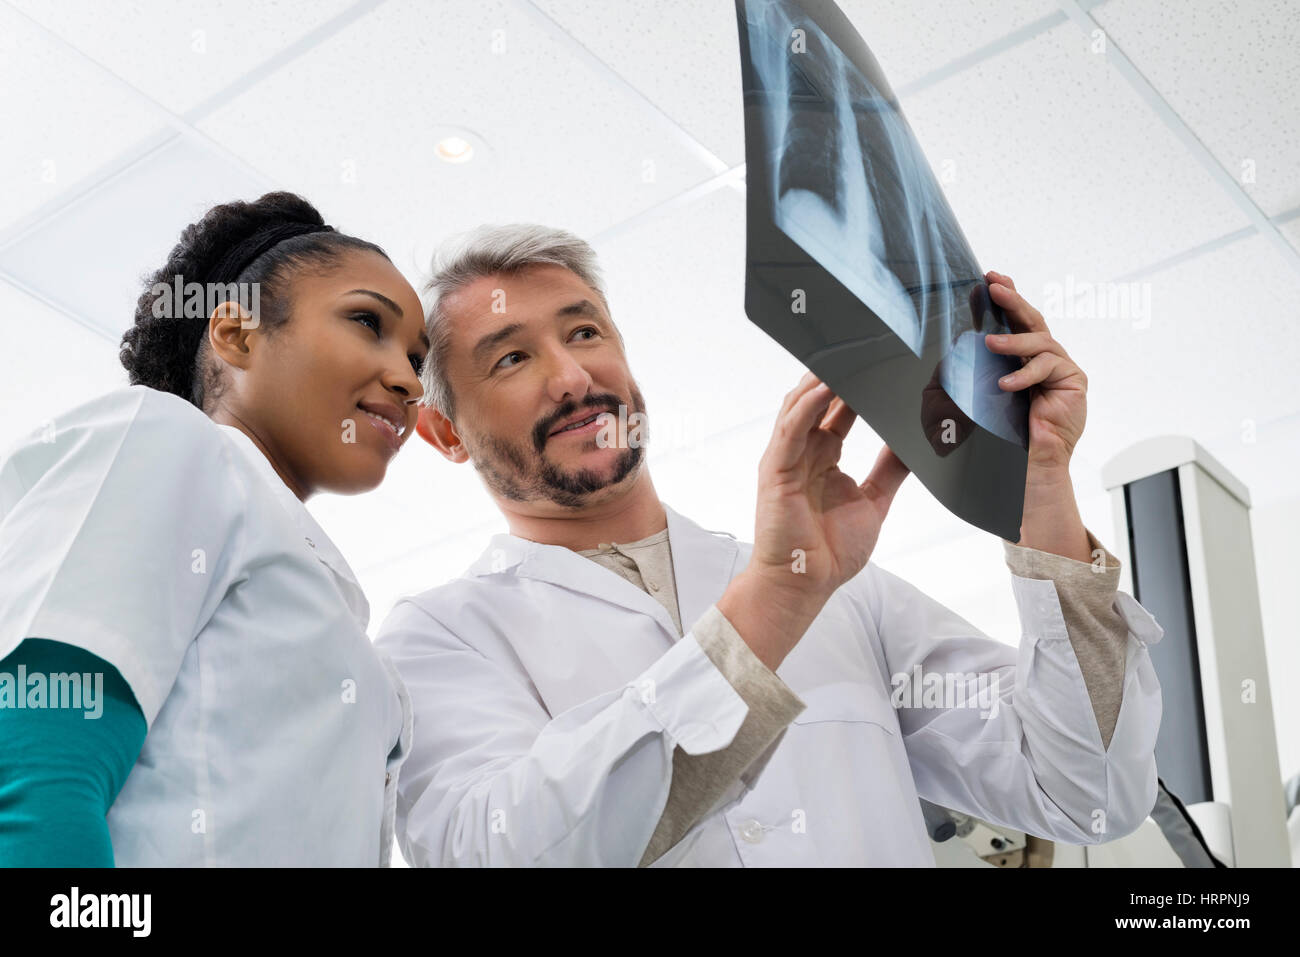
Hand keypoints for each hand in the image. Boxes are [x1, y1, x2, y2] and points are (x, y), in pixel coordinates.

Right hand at [718, 372, 909, 669]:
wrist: (804, 584)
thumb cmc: (832, 551)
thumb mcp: (874, 501)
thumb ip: (891, 468)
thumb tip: (916, 440)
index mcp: (825, 457)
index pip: (841, 410)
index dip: (859, 386)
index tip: (884, 362)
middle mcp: (805, 452)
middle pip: (820, 400)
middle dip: (839, 373)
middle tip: (865, 345)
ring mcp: (787, 458)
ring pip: (801, 406)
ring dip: (820, 380)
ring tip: (844, 352)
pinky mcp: (776, 470)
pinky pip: (790, 429)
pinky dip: (805, 406)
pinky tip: (822, 386)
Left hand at [982, 270, 1087, 472]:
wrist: (1028, 463)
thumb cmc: (1005, 432)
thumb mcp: (981, 393)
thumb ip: (977, 368)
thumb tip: (958, 341)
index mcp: (1024, 357)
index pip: (1015, 322)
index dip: (1005, 299)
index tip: (989, 279)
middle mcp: (1046, 357)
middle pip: (1032, 320)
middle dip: (1012, 301)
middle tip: (994, 286)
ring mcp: (1062, 367)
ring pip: (1040, 341)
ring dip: (1013, 341)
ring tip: (989, 344)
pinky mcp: (1074, 381)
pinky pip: (1048, 367)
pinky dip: (1024, 374)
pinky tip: (1005, 384)